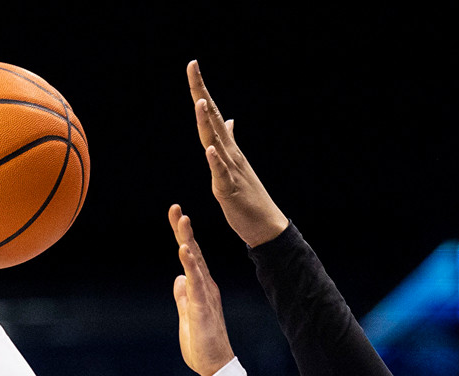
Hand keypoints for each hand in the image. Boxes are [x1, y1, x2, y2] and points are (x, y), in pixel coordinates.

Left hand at [169, 205, 234, 375]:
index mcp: (201, 289)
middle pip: (194, 253)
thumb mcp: (187, 316)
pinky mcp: (203, 306)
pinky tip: (185, 250)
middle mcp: (206, 287)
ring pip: (196, 263)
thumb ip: (183, 297)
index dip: (183, 237)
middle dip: (185, 230)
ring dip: (188, 240)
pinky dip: (191, 265)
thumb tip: (179, 279)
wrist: (215, 365)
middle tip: (176, 209)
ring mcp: (205, 295)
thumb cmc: (202, 344)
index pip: (191, 258)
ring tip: (183, 220)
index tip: (176, 216)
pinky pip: (196, 282)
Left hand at [187, 60, 287, 246]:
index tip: (192, 65)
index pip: (211, 113)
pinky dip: (215, 161)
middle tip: (192, 66)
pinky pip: (221, 174)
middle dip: (201, 93)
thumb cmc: (249, 197)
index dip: (201, 90)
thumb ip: (229, 140)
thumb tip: (228, 120)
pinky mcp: (229, 190)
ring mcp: (230, 170)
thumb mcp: (234, 164)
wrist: (266, 226)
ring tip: (200, 102)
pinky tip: (210, 149)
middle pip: (212, 118)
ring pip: (216, 142)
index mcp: (226, 148)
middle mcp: (229, 153)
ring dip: (208, 122)